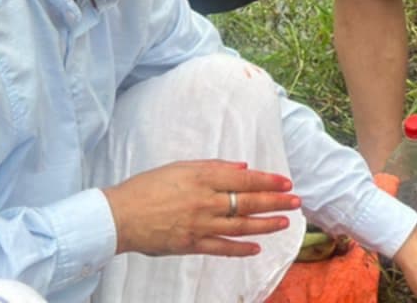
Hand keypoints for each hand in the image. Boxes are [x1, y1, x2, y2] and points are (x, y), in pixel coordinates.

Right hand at [101, 159, 299, 257]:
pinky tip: (256, 249)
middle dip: (275, 201)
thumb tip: (242, 168)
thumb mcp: (181, 167)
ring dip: (265, 224)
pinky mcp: (191, 244)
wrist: (120, 215)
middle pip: (248, 201)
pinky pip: (222, 248)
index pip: (245, 179)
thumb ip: (214, 167)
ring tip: (285, 222)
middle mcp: (205, 201)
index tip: (286, 183)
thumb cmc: (148, 186)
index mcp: (203, 178)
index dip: (268, 181)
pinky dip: (241, 249)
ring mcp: (200, 224)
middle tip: (296, 201)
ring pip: (240, 225)